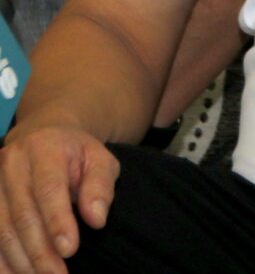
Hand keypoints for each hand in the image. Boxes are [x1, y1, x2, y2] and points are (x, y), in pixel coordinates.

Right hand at [0, 126, 119, 272]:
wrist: (44, 136)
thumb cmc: (76, 155)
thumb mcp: (99, 160)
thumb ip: (100, 186)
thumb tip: (96, 219)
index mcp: (44, 147)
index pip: (49, 188)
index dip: (57, 222)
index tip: (70, 250)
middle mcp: (12, 162)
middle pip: (22, 214)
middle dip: (40, 251)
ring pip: (2, 230)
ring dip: (21, 261)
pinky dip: (2, 261)